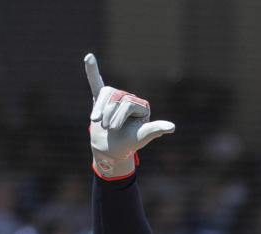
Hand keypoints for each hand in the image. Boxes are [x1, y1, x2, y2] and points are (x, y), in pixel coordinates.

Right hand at [85, 53, 174, 178]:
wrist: (111, 149)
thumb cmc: (128, 143)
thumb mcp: (141, 136)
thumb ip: (155, 129)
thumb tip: (172, 127)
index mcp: (141, 105)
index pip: (128, 103)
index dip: (119, 117)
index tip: (115, 129)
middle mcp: (129, 98)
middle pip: (116, 99)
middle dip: (109, 115)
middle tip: (109, 129)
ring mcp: (115, 98)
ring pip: (105, 95)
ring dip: (100, 110)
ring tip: (98, 122)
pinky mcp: (101, 98)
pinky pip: (96, 82)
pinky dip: (91, 71)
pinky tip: (88, 58)